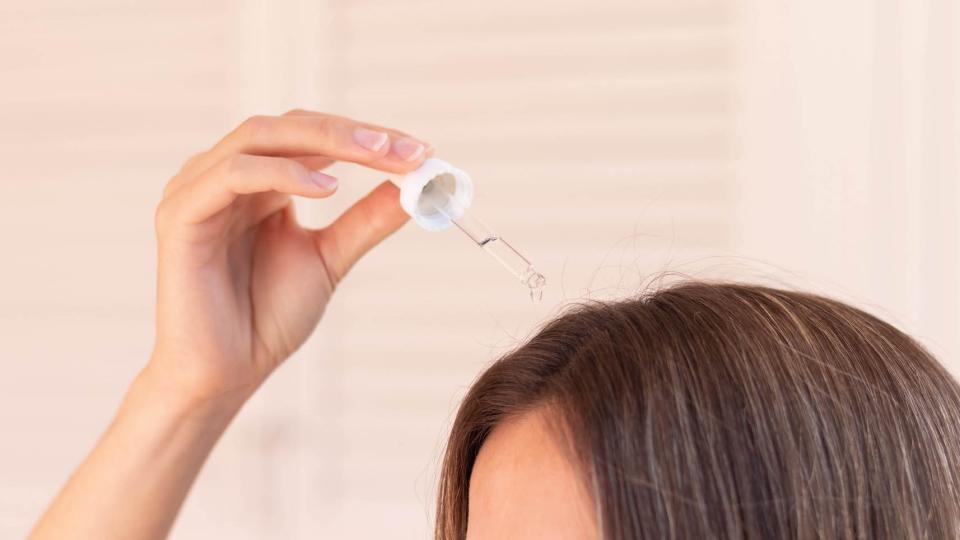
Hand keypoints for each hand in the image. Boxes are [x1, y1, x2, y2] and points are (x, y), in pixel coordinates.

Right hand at [148, 110, 429, 406]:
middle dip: (354, 133)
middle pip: (291, 125)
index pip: (314, 136)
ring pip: (261, 136)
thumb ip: (366, 220)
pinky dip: (282, 173)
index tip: (421, 151)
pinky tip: (327, 190)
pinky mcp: (179, 214)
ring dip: (326, 140)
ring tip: (379, 155)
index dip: (368, 137)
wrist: (226, 374)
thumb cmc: (268, 318)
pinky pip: (233, 174)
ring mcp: (197, 189)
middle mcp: (225, 174)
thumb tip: (418, 188)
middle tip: (405, 148)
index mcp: (259, 181)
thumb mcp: (331, 258)